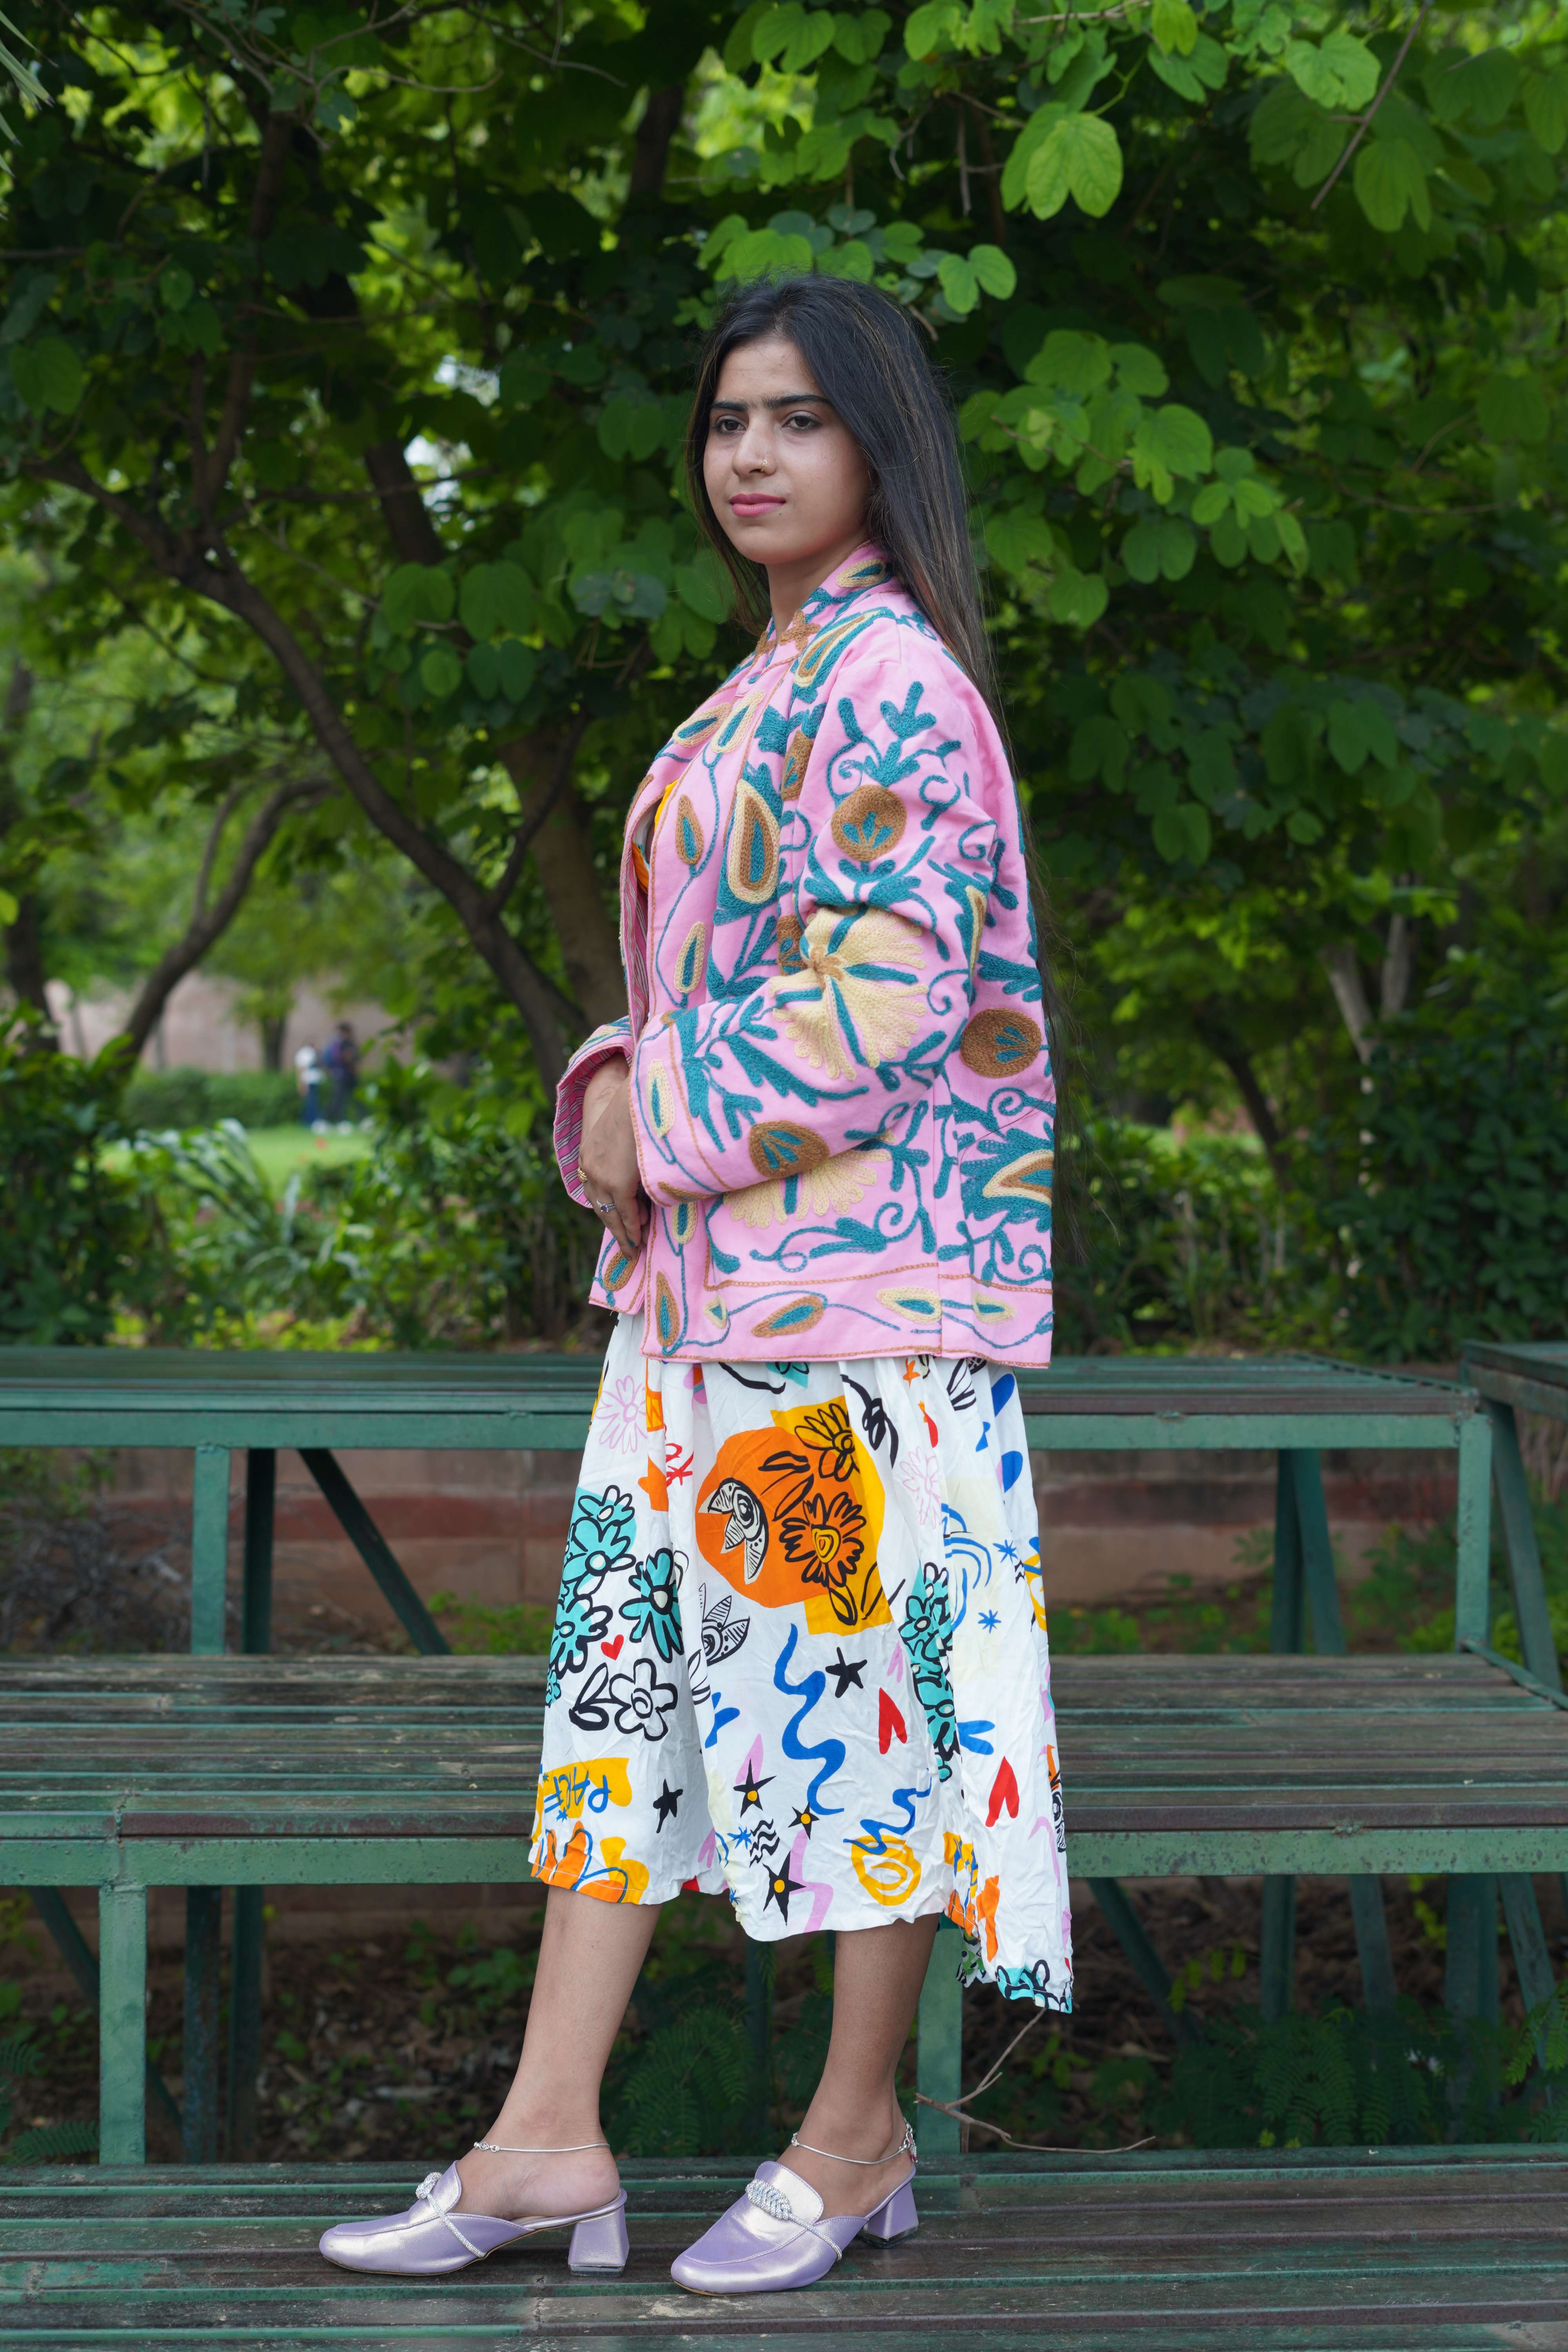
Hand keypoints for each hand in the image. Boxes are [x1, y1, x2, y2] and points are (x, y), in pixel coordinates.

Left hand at [579, 1057, 644, 1260]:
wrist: (641, 1095)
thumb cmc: (639, 1109)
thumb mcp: (625, 1132)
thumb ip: (626, 1153)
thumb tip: (639, 1170)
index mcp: (588, 1155)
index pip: (596, 1192)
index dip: (608, 1211)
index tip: (617, 1227)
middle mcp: (589, 1168)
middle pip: (601, 1207)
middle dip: (614, 1229)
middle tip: (626, 1249)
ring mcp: (601, 1176)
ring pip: (612, 1214)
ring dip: (624, 1234)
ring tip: (633, 1251)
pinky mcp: (617, 1182)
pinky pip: (626, 1212)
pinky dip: (632, 1228)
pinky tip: (639, 1239)